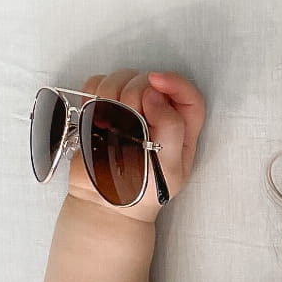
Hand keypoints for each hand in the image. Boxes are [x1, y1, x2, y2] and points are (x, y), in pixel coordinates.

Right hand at [64, 68, 205, 225]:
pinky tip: (95, 116)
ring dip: (111, 91)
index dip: (174, 82)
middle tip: (125, 116)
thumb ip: (170, 128)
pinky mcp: (103, 109)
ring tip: (107, 121)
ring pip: (122, 77)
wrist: (104, 204)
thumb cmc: (141, 192)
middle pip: (149, 80)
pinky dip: (93, 93)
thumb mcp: (167, 167)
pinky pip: (97, 85)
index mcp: (180, 130)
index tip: (155, 82)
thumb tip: (155, 95)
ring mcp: (129, 110)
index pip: (188, 95)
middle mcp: (156, 115)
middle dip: (134, 91)